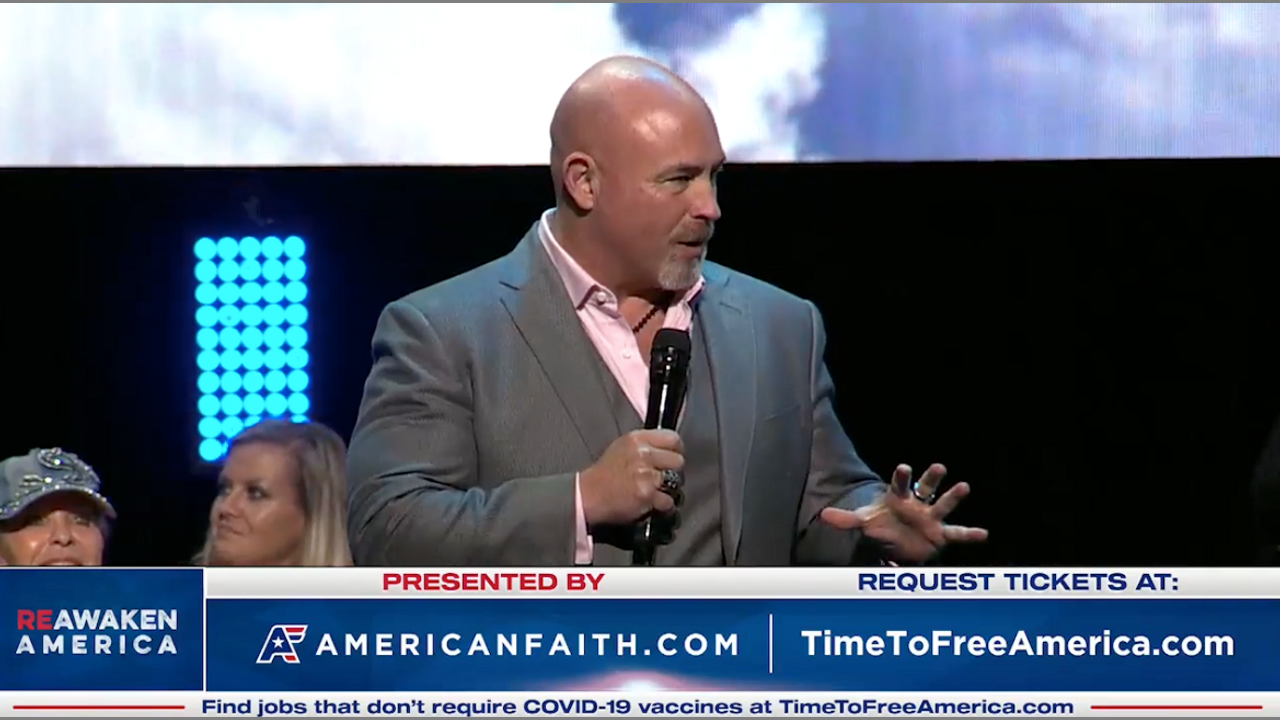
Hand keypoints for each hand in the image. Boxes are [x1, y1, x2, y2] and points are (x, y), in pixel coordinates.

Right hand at [579, 429, 682, 525]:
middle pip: (678, 461)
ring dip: (669, 489)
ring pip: (676, 482)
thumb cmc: (605, 473)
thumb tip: (669, 448)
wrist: (589, 495)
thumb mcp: (622, 447)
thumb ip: (646, 444)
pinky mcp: (647, 495)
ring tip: (656, 491)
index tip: (672, 458)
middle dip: (674, 471)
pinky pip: (668, 501)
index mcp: (637, 439)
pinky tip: (652, 503)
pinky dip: (662, 506)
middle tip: (663, 478)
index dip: (677, 450)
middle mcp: (643, 454)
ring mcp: (646, 475)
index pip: (672, 438)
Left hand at [819, 463, 987, 563]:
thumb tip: (824, 516)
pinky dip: (970, 534)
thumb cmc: (881, 527)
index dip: (902, 476)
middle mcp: (917, 504)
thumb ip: (846, 519)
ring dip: (954, 496)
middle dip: (932, 477)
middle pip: (926, 487)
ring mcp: (931, 518)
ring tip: (964, 486)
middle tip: (939, 466)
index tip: (904, 467)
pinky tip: (983, 533)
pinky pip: (957, 533)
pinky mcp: (940, 534)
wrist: (894, 544)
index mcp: (898, 498)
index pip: (899, 484)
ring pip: (943, 504)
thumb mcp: (864, 522)